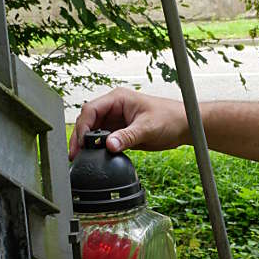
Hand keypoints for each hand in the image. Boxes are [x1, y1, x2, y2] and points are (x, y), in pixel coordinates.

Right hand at [68, 87, 188, 159]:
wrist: (183, 127)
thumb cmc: (170, 118)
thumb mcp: (148, 127)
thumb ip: (128, 136)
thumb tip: (109, 145)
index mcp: (118, 99)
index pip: (91, 110)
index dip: (83, 126)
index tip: (81, 143)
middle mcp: (113, 109)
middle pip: (88, 121)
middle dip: (79, 138)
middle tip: (75, 155)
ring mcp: (115, 121)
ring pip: (92, 132)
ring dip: (86, 144)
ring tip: (80, 159)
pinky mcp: (119, 133)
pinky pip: (102, 140)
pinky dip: (96, 149)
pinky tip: (93, 159)